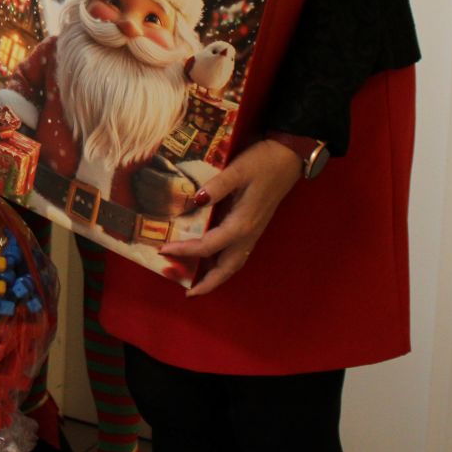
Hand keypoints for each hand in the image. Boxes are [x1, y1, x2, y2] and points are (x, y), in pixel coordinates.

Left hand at [157, 137, 303, 295]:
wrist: (289, 158)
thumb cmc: (263, 162)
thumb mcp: (238, 170)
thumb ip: (217, 186)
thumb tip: (197, 201)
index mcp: (241, 224)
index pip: (208, 246)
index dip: (184, 250)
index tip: (162, 250)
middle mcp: (248, 234)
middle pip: (226, 268)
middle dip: (208, 283)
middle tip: (188, 293)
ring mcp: (253, 232)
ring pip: (234, 263)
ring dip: (217, 277)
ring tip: (199, 285)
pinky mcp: (254, 226)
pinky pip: (238, 254)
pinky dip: (225, 265)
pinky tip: (215, 262)